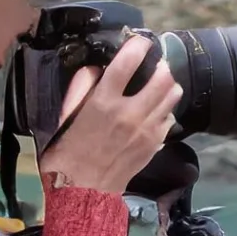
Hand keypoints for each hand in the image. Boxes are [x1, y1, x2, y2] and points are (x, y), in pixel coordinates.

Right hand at [39, 34, 182, 193]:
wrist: (84, 193)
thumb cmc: (67, 154)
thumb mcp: (64, 117)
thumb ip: (79, 88)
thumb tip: (96, 68)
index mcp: (103, 103)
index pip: (128, 63)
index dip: (137, 45)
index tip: (139, 41)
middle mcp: (130, 113)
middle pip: (162, 76)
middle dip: (159, 64)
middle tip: (151, 65)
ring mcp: (146, 129)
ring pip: (172, 94)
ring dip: (167, 84)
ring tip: (156, 85)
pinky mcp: (155, 143)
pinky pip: (170, 117)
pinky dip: (165, 108)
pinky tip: (154, 110)